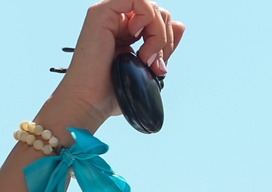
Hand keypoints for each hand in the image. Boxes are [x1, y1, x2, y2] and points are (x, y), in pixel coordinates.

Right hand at [46, 0, 183, 129]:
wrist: (90, 103)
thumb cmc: (112, 92)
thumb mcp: (148, 67)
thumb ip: (163, 46)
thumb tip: (182, 25)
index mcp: (126, 30)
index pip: (158, 20)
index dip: (166, 39)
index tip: (159, 66)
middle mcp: (117, 19)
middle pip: (157, 11)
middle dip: (165, 37)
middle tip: (154, 63)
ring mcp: (109, 14)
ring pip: (151, 6)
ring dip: (158, 33)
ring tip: (145, 58)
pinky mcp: (102, 12)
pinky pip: (138, 0)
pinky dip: (148, 21)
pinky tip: (137, 44)